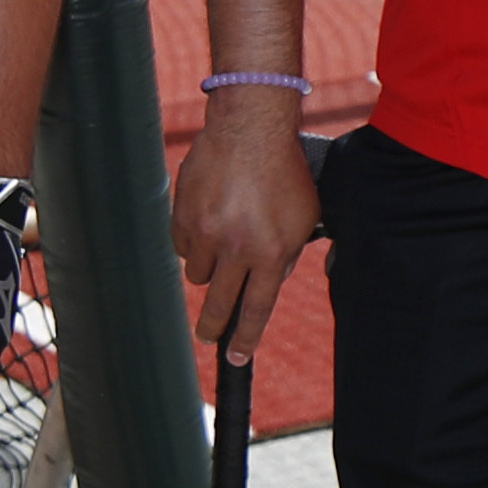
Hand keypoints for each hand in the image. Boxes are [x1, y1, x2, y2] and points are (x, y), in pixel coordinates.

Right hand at [171, 98, 320, 362]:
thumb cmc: (285, 172)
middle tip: (209, 335)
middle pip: (218, 304)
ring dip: (210, 267)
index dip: (245, 339)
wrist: (251, 128)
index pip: (256, 309)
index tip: (237, 359)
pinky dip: (194, 240)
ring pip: (198, 274)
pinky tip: (209, 218)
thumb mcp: (305, 218)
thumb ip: (288, 255)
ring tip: (224, 241)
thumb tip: (271, 283)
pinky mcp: (183, 215)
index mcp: (271, 253)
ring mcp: (205, 232)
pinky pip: (182, 245)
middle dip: (213, 326)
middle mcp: (236, 247)